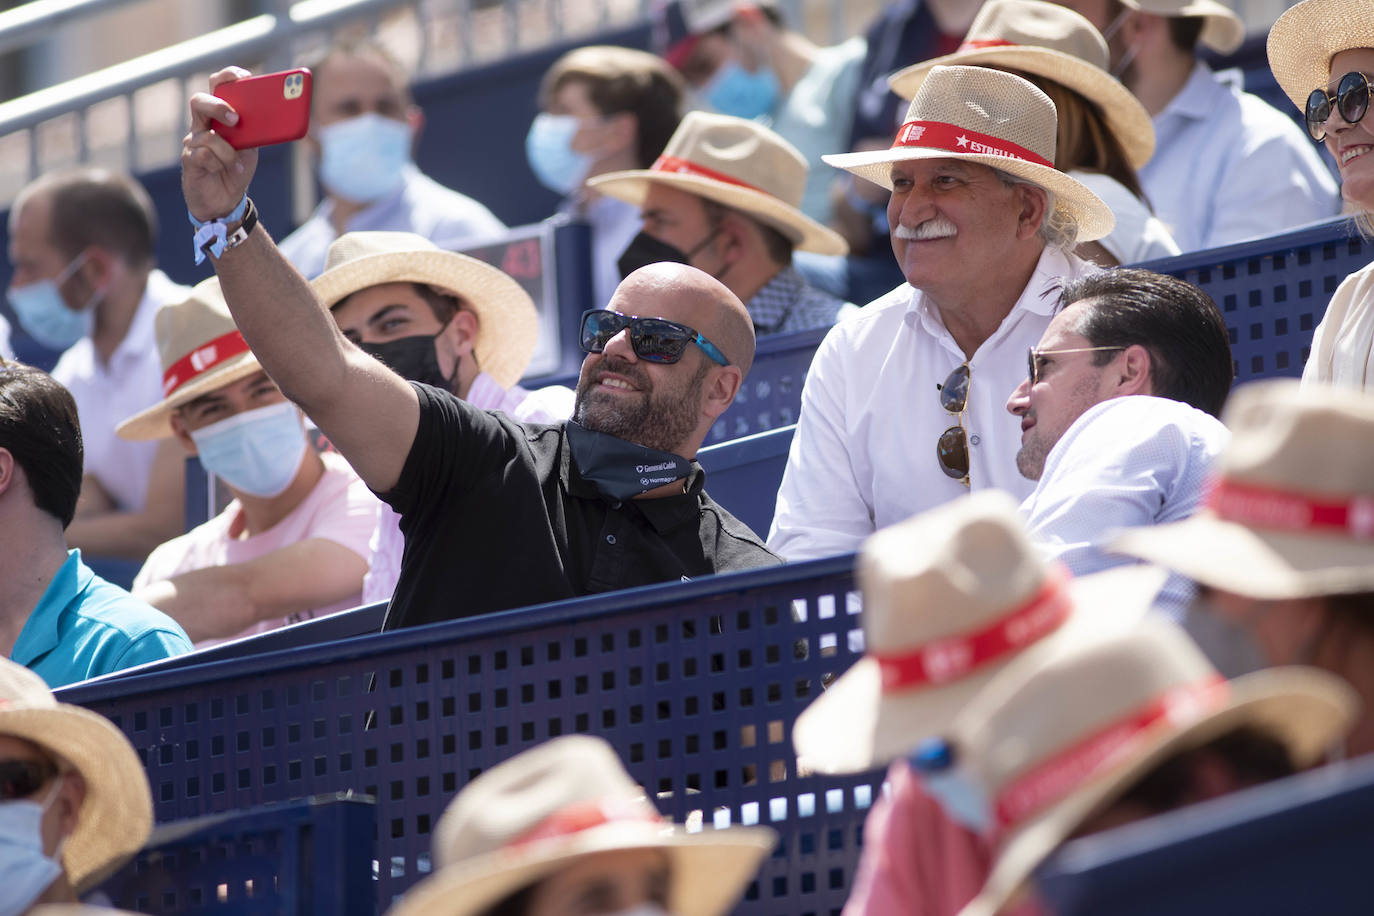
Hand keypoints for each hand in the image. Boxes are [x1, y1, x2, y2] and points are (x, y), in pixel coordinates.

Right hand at [182, 67, 258, 220]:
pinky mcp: (189, 160)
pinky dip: (219, 164)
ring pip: (206, 135)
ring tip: (236, 163)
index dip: (228, 77)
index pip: (218, 86)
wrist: (225, 200)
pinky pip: (203, 155)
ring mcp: (193, 141)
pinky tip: (224, 171)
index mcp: (219, 115)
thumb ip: (255, 131)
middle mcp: (202, 124)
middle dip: (218, 106)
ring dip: (226, 151)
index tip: (245, 78)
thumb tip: (276, 117)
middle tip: (235, 118)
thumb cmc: (236, 168)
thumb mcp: (252, 148)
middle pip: (199, 102)